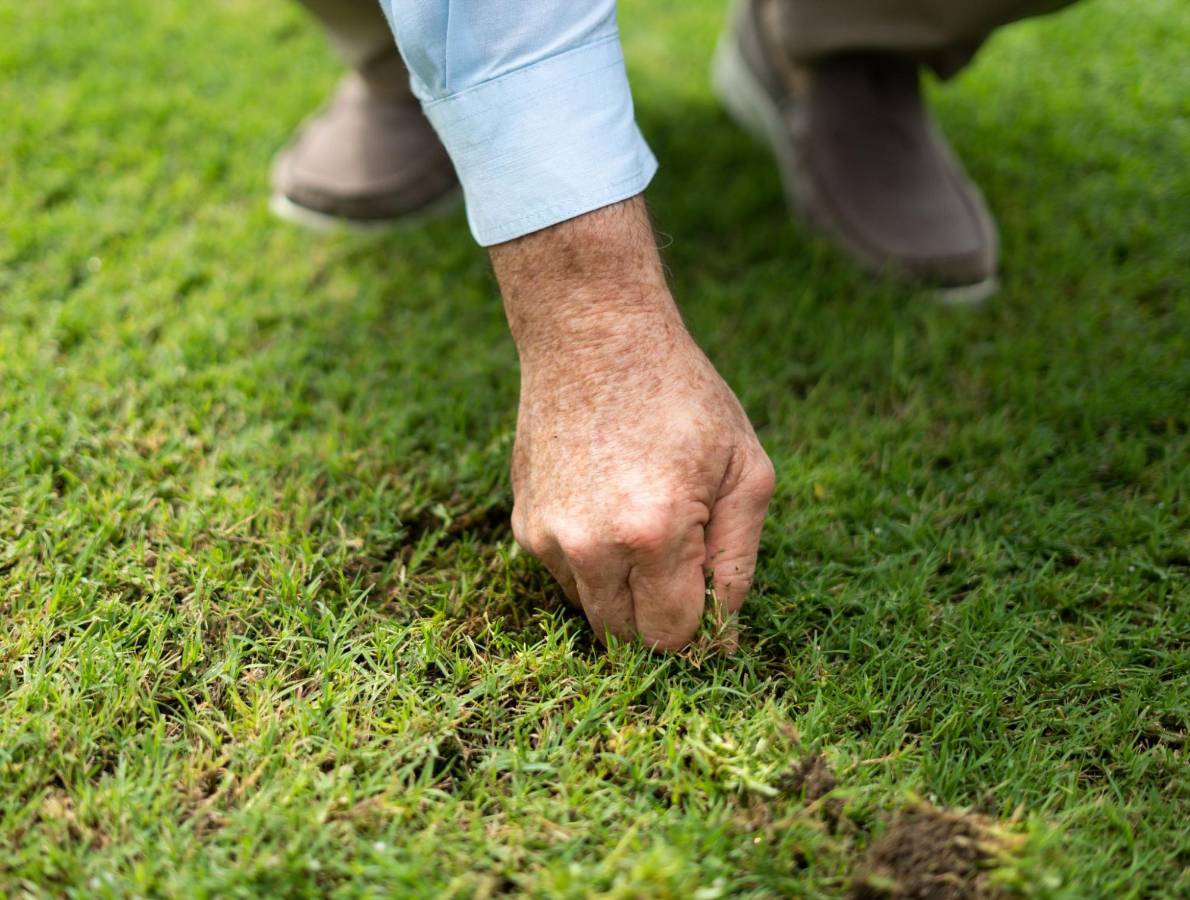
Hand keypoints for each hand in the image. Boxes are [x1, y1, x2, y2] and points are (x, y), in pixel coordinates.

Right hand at [491, 198, 773, 649]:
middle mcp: (591, 547)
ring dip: (629, 596)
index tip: (715, 614)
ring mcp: (549, 538)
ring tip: (651, 528)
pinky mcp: (525, 527)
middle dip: (664, 624)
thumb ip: (739, 561)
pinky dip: (597, 566)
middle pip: (629, 640)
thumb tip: (722, 635)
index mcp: (654, 534)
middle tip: (689, 571)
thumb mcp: (746, 469)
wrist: (593, 335)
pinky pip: (568, 578)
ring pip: (596, 614)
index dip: (703, 637)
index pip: (674, 638)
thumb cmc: (680, 395)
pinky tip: (614, 509)